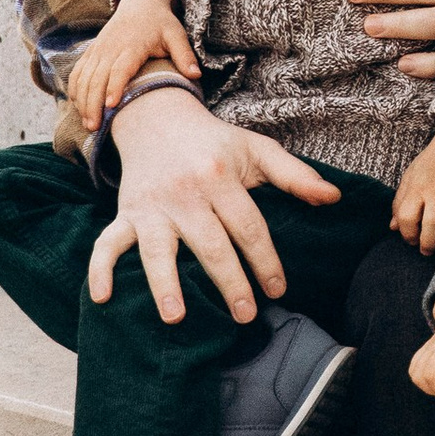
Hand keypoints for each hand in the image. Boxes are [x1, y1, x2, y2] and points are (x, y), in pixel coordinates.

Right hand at [64, 0, 197, 130]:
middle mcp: (110, 48)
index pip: (120, 69)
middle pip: (97, 78)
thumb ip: (185, 55)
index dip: (115, 87)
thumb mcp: (176, 35)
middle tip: (95, 128)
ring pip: (84, 77)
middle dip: (93, 104)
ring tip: (88, 125)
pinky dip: (75, 90)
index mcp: (132, 46)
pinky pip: (77, 72)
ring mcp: (98, 50)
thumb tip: (197, 75)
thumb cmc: (161, 23)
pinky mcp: (91, 52)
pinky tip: (78, 107)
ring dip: (82, 101)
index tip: (111, 106)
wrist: (140, 4)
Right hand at [90, 83, 339, 325]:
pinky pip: (107, 243)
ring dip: (164, 283)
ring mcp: (151, 206)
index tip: (278, 290)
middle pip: (209, 244)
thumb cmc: (214, 143)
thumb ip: (295, 175)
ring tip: (175, 316)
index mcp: (220, 177)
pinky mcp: (126, 213)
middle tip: (245, 315)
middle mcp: (184, 193)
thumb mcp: (256, 149)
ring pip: (157, 249)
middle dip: (228, 282)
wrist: (158, 119)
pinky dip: (100, 269)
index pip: (248, 226)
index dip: (265, 260)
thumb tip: (334, 198)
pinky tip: (101, 298)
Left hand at [390, 120, 434, 255]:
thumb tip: (392, 228)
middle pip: (428, 226)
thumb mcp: (409, 177)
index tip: (411, 240)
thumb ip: (399, 202)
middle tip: (425, 250)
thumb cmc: (431, 161)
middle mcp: (434, 193)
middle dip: (425, 244)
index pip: (406, 218)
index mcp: (416, 188)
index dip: (407, 234)